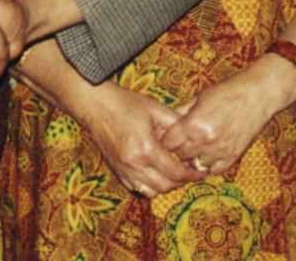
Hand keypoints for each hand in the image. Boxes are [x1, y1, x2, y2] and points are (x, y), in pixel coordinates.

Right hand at [73, 84, 197, 198]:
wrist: (96, 106)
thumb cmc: (125, 104)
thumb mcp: (155, 108)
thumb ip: (176, 123)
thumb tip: (192, 136)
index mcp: (146, 148)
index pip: (175, 173)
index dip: (191, 174)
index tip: (200, 171)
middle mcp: (134, 164)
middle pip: (165, 186)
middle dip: (181, 182)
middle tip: (189, 173)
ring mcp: (123, 169)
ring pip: (151, 191)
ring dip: (165, 186)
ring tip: (172, 174)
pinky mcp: (115, 170)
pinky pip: (136, 188)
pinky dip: (149, 186)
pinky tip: (155, 174)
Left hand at [158, 53, 295, 175]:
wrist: (257, 95)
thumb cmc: (227, 92)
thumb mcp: (199, 98)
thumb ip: (181, 112)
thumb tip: (163, 124)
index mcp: (193, 124)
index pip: (167, 143)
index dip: (166, 140)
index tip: (167, 137)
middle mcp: (205, 141)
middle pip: (180, 156)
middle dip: (179, 148)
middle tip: (182, 141)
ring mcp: (219, 151)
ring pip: (195, 165)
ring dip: (194, 158)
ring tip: (197, 146)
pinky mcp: (233, 158)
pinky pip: (213, 170)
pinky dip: (210, 164)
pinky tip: (210, 152)